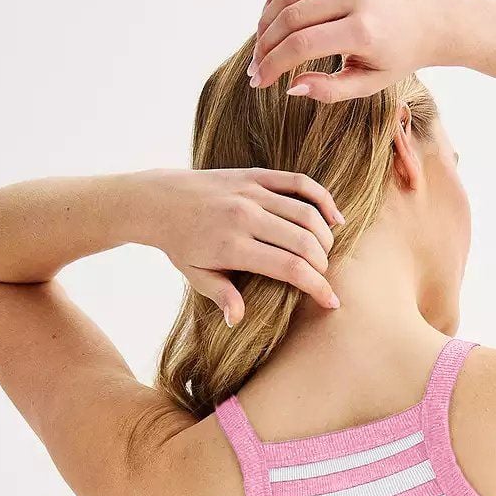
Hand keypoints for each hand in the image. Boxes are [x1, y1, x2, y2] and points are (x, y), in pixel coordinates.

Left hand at [145, 167, 342, 325]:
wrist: (160, 201)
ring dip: (325, 237)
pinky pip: (299, 183)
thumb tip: (237, 320)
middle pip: (304, 242)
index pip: (289, 268)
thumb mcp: (196, 276)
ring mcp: (252, 192)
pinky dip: (322, 199)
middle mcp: (246, 217)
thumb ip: (221, 296)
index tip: (330, 301)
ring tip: (325, 253)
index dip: (317, 286)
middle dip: (322, 265)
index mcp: (233, 247)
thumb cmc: (181, 245)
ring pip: (307, 213)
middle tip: (322, 277)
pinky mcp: (256, 175)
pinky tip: (335, 218)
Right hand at [248, 0, 441, 101]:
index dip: (273, 64)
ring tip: (261, 45)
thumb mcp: (369, 84)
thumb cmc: (399, 56)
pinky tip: (271, 9)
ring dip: (266, 20)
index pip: (301, 45)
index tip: (258, 82)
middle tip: (255, 67)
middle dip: (264, 45)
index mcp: (361, 30)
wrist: (431, 17)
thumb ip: (330, 90)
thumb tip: (290, 87)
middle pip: (290, 17)